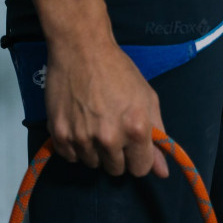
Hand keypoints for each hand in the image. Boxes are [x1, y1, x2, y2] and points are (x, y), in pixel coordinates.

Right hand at [44, 37, 168, 177]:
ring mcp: (82, 138)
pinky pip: (70, 156)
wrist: (82, 50)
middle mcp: (109, 139)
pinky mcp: (59, 134)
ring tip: (94, 125)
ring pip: (92, 164)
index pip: (140, 169)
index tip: (133, 146)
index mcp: (136, 130)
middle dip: (117, 155)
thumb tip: (162, 172)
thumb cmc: (120, 72)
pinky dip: (75, 146)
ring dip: (95, 151)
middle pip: (115, 169)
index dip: (138, 158)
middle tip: (112, 131)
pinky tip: (79, 125)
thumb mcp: (148, 100)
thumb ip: (157, 137)